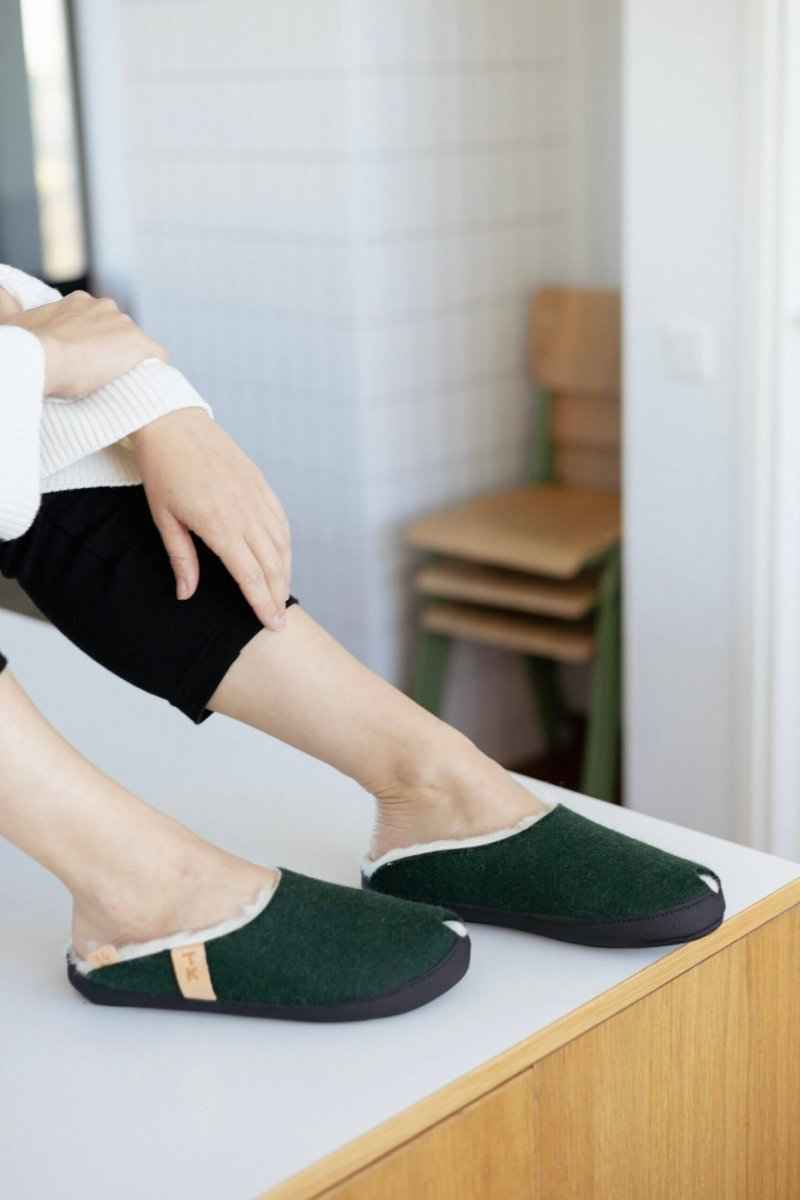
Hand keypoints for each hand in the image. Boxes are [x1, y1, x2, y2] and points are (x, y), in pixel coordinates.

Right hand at [0, 287, 166, 396]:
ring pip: (137, 345)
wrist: (43, 358)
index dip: (94, 342)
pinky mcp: (140, 345)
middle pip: (119, 331)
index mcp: (80, 301)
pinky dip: (153, 370)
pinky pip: (157, 357)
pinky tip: (146, 384)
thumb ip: (13, 311)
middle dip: (113, 351)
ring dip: (131, 361)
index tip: (87, 358)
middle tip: (102, 375)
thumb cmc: (26, 344)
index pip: (97, 321)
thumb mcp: (17, 322)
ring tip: (121, 384)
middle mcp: (106, 306)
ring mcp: (124, 324)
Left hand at [129, 409, 291, 631]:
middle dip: (278, 595)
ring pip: (281, 544)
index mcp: (219, 524)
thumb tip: (187, 594)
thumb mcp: (163, 518)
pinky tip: (282, 558)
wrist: (172, 422)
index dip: (262, 603)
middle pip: (272, 564)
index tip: (271, 624)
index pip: (250, 575)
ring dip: (284, 572)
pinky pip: (281, 520)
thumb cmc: (162, 470)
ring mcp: (256, 496)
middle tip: (280, 619)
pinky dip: (285, 544)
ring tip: (281, 594)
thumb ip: (181, 558)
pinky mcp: (260, 483)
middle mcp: (244, 512)